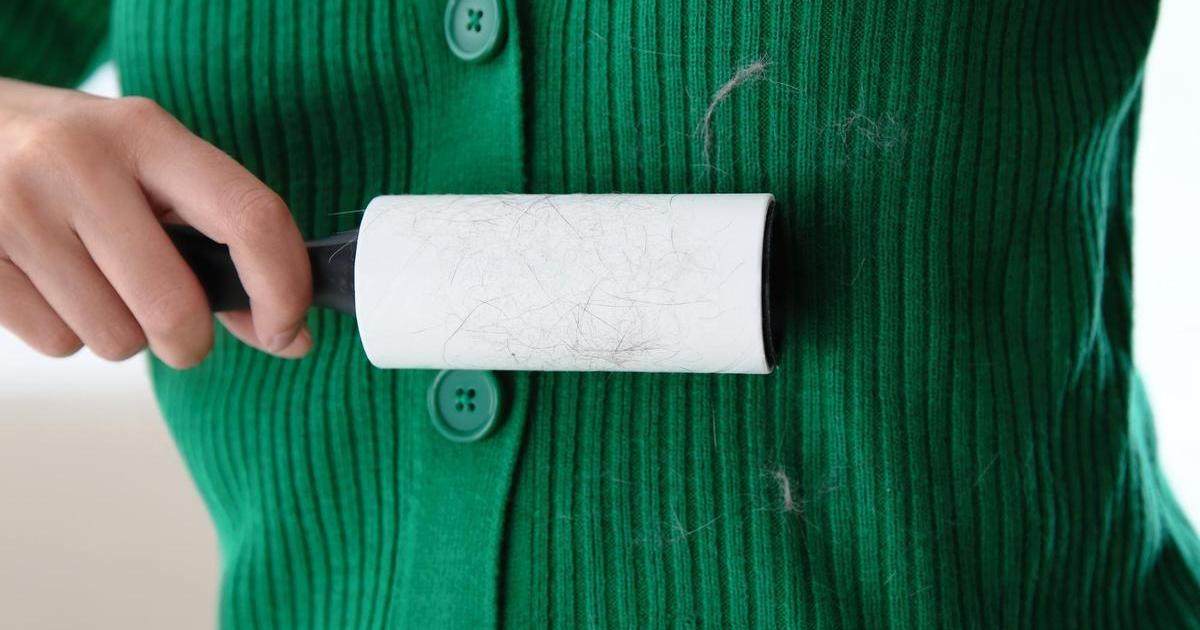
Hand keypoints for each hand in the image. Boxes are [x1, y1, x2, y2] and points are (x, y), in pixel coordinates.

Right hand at [0, 78, 311, 368]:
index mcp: (144, 132)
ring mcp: (16, 208)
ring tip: (92, 277)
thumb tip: (288, 337)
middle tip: (178, 328)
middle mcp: (78, 162)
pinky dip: (66, 331)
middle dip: (190, 340)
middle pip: (174, 306)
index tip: (288, 330)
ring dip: (120, 332)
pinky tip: (48, 280)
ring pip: (114, 338)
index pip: (249, 216)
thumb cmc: (70, 157)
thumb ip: (218, 243)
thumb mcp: (145, 168)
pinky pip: (56, 344)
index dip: (284, 289)